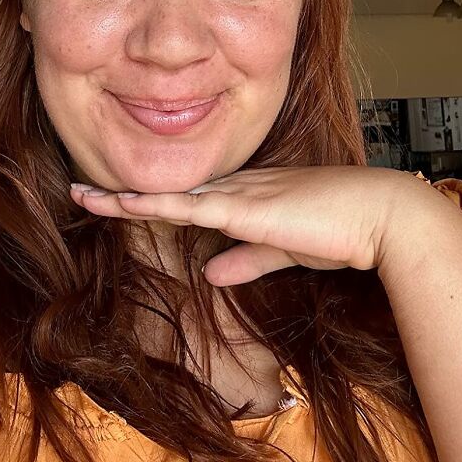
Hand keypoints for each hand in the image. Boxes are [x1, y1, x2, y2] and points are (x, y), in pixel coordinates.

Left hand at [69, 165, 437, 285]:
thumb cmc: (342, 231)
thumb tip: (212, 273)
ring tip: (83, 194)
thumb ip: (247, 260)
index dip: (154, 198)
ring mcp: (238, 194)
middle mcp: (236, 188)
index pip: (189, 197)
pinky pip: (187, 206)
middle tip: (83, 189)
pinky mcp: (244, 207)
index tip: (124, 200)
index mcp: (247, 196)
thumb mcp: (285, 251)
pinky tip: (123, 202)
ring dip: (124, 196)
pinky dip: (152, 203)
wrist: (378, 216)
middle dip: (124, 192)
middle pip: (168, 191)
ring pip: (168, 194)